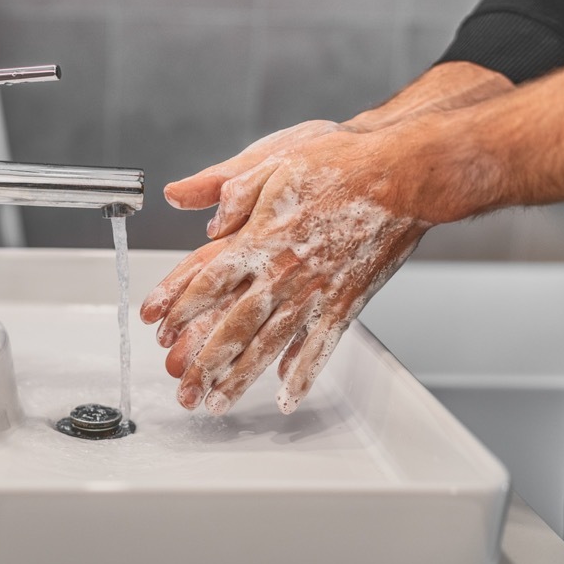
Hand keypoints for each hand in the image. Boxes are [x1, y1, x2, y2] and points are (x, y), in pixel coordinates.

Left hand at [141, 129, 429, 414]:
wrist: (405, 174)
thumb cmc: (343, 162)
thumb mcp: (276, 158)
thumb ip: (234, 188)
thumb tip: (204, 216)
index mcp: (262, 236)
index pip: (209, 279)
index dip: (180, 307)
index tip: (158, 329)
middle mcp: (285, 271)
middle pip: (234, 326)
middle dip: (205, 363)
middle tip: (184, 391)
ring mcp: (316, 291)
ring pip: (271, 344)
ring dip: (242, 378)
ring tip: (219, 404)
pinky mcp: (347, 301)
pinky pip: (321, 346)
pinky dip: (303, 374)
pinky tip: (287, 396)